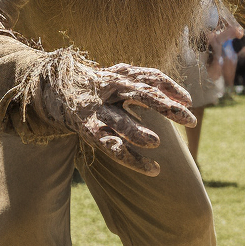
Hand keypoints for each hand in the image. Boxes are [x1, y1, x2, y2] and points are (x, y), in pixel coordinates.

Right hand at [66, 63, 194, 175]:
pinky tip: (153, 170)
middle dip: (167, 107)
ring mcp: (98, 110)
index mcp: (122, 75)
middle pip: (142, 95)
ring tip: (156, 142)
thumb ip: (147, 84)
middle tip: (191, 120)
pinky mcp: (89, 129)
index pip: (151, 76)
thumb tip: (183, 99)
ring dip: (138, 132)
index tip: (189, 100)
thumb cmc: (97, 85)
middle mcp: (110, 89)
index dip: (171, 87)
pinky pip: (112, 146)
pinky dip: (132, 159)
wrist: (52, 87)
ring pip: (120, 122)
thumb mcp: (120, 78)